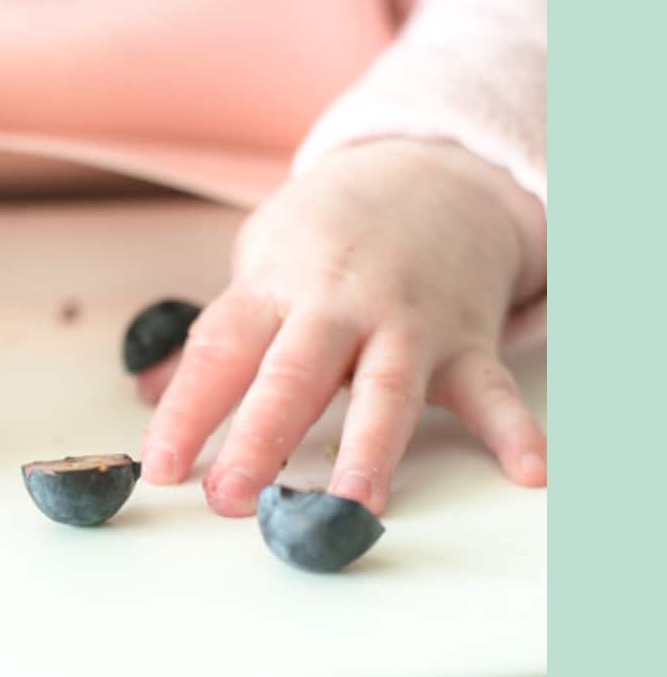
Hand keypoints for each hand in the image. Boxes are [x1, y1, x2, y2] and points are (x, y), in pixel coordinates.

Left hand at [139, 139, 547, 515]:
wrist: (432, 170)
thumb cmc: (330, 233)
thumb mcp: (259, 264)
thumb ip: (211, 341)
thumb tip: (146, 393)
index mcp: (277, 285)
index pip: (222, 351)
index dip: (187, 410)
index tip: (158, 467)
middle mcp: (341, 304)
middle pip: (296, 375)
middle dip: (262, 438)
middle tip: (230, 497)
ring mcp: (408, 324)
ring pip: (387, 391)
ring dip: (371, 449)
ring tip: (356, 506)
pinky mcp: (463, 342)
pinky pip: (490, 391)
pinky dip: (513, 430)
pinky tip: (530, 470)